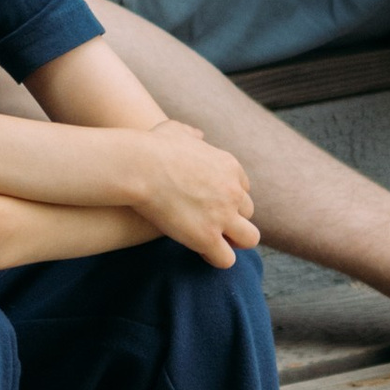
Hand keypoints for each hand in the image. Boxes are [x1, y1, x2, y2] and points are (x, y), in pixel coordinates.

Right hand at [126, 117, 260, 264]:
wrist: (140, 166)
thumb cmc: (150, 147)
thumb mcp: (175, 130)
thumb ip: (191, 134)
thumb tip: (198, 135)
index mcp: (229, 166)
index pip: (242, 188)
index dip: (226, 198)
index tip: (209, 203)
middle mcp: (233, 191)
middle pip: (247, 212)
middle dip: (232, 219)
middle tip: (209, 224)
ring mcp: (223, 216)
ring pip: (249, 238)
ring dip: (234, 242)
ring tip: (213, 243)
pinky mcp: (208, 237)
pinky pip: (226, 259)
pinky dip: (216, 258)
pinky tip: (200, 252)